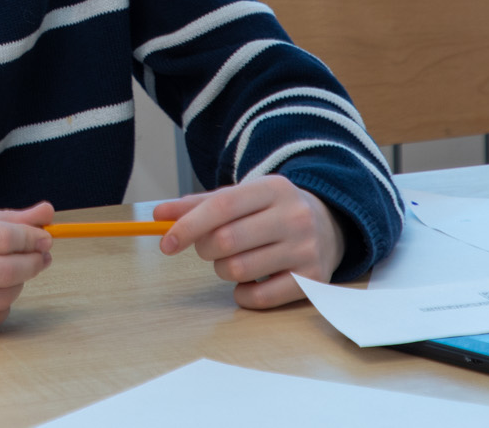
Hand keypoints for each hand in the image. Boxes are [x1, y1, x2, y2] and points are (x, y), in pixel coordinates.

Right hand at [0, 201, 53, 335]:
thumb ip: (0, 217)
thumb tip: (45, 214)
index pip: (1, 238)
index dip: (31, 239)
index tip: (43, 237)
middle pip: (4, 271)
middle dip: (32, 263)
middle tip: (40, 256)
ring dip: (19, 285)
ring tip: (16, 273)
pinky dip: (1, 308)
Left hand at [152, 177, 345, 309]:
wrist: (329, 226)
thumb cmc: (271, 212)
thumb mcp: (242, 198)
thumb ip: (199, 205)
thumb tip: (159, 215)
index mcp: (273, 188)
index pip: (222, 206)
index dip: (188, 226)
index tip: (165, 243)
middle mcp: (294, 216)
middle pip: (226, 241)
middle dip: (206, 249)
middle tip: (210, 248)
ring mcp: (306, 250)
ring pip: (239, 270)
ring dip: (223, 270)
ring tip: (235, 261)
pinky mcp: (313, 281)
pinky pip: (259, 299)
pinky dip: (243, 294)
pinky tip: (251, 281)